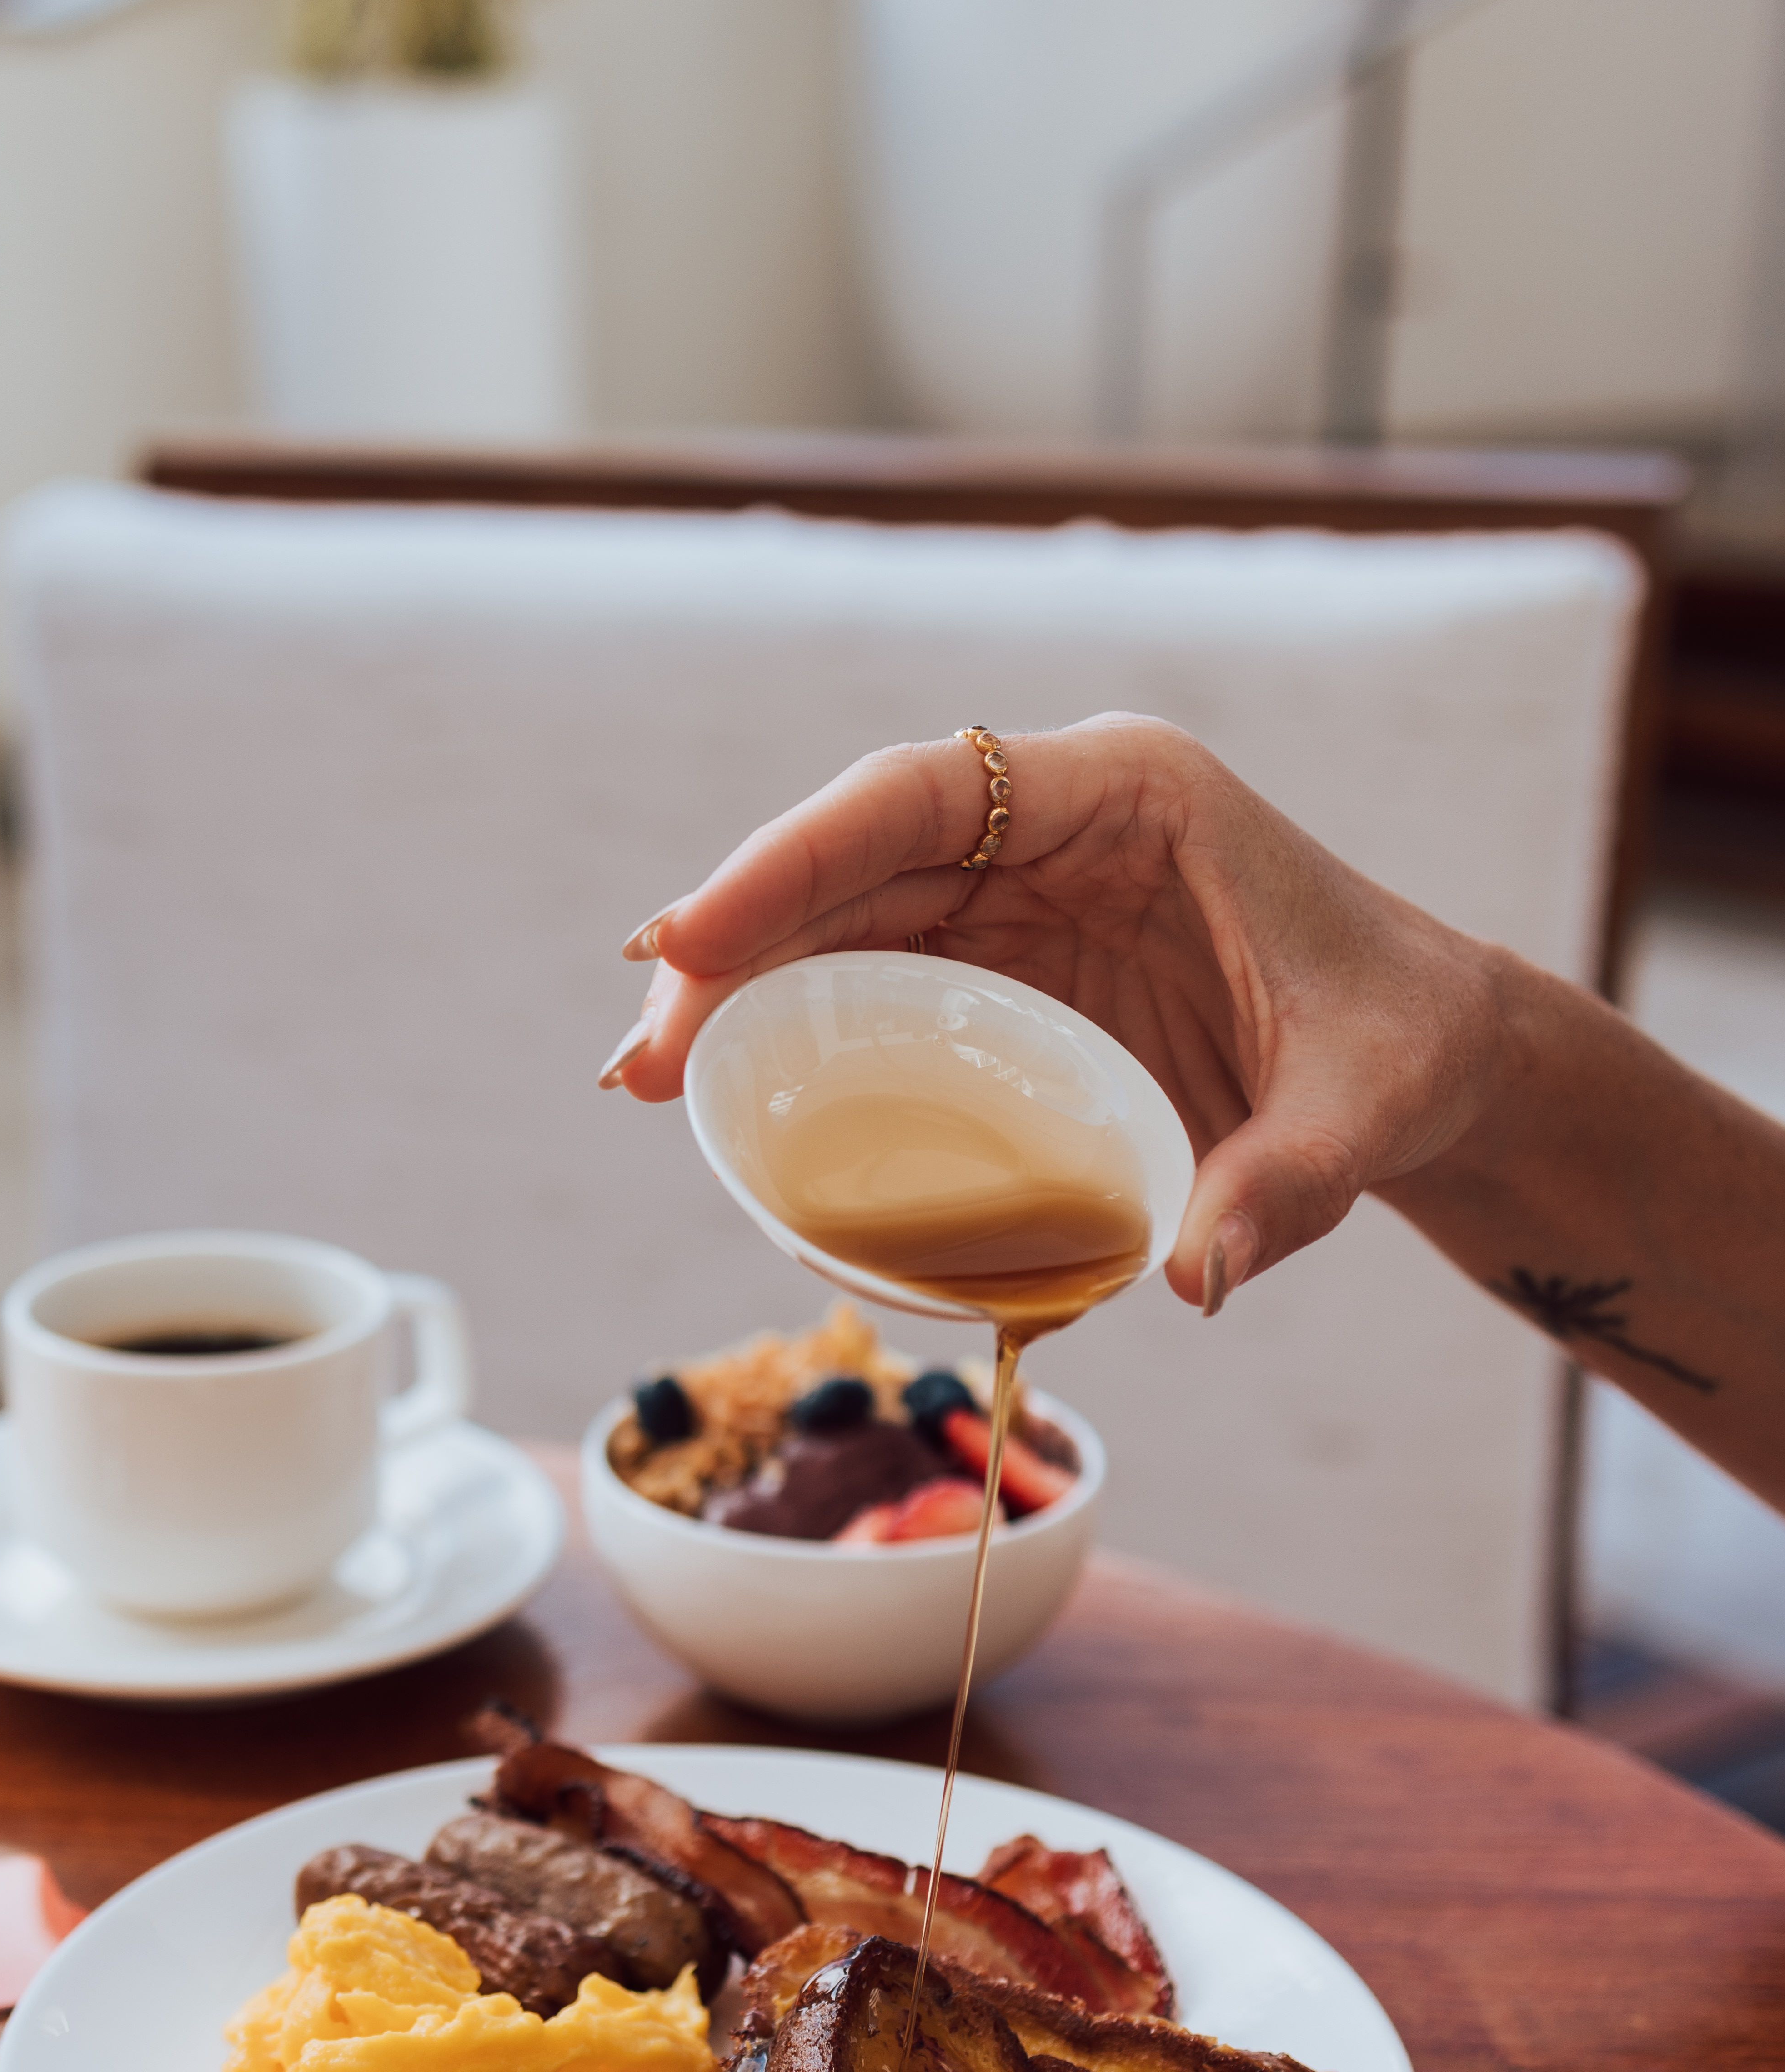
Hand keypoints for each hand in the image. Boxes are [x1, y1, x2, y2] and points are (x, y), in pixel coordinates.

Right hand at [600, 716, 1511, 1311]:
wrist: (1429, 1059)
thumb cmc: (1401, 1052)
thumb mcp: (1366, 1112)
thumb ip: (1290, 1186)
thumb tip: (1198, 1278)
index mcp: (1129, 796)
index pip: (921, 794)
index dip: (793, 856)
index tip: (691, 937)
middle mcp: (1051, 825)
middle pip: (849, 857)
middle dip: (730, 941)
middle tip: (642, 1060)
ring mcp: (1016, 892)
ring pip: (838, 915)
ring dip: (738, 989)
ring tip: (648, 1080)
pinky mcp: (1001, 968)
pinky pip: (870, 977)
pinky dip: (792, 1026)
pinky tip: (724, 1094)